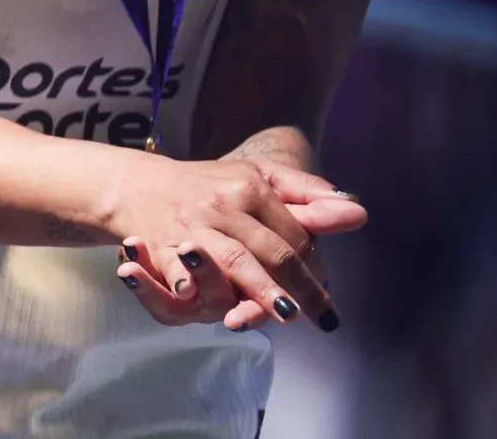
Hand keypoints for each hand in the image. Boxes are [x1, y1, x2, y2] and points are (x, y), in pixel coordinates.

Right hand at [108, 154, 364, 331]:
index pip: (295, 236)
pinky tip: (206, 303)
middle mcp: (223, 205)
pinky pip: (180, 269)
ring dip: (260, 290)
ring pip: (234, 261)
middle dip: (301, 287)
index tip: (326, 293)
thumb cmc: (209, 186)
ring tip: (285, 313)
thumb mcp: (259, 178)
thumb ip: (307, 196)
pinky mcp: (161, 244)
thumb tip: (358, 213)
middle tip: (324, 318)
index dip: (315, 268)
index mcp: (250, 187)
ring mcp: (192, 226)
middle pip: (272, 252)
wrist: (137, 185)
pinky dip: (192, 284)